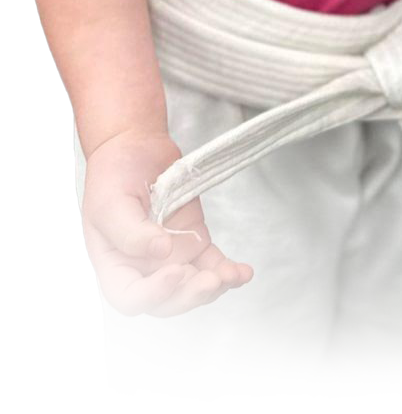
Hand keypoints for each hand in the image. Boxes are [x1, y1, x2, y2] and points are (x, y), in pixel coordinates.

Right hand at [81, 129, 252, 316]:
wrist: (136, 147)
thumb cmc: (113, 175)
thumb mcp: (112, 203)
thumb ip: (131, 232)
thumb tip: (160, 250)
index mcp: (116, 265)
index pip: (129, 298)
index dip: (151, 296)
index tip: (173, 273)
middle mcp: (143, 268)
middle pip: (166, 301)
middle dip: (190, 296)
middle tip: (210, 281)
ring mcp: (170, 257)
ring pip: (192, 287)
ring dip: (213, 287)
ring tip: (232, 275)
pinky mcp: (193, 242)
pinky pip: (210, 265)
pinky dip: (227, 271)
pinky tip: (241, 272)